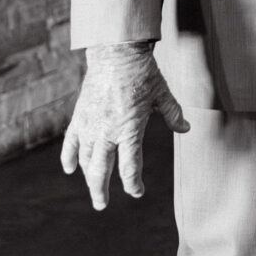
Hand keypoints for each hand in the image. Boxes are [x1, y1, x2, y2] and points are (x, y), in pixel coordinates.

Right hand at [60, 42, 189, 209]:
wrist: (116, 51)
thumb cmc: (142, 72)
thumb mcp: (162, 93)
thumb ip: (173, 114)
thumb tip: (187, 129)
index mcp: (130, 129)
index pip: (130, 167)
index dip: (133, 184)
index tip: (136, 191)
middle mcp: (108, 131)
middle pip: (101, 171)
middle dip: (101, 191)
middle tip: (102, 204)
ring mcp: (91, 124)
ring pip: (86, 160)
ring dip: (88, 177)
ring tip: (93, 187)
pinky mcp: (79, 115)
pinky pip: (71, 142)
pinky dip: (69, 157)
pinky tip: (70, 168)